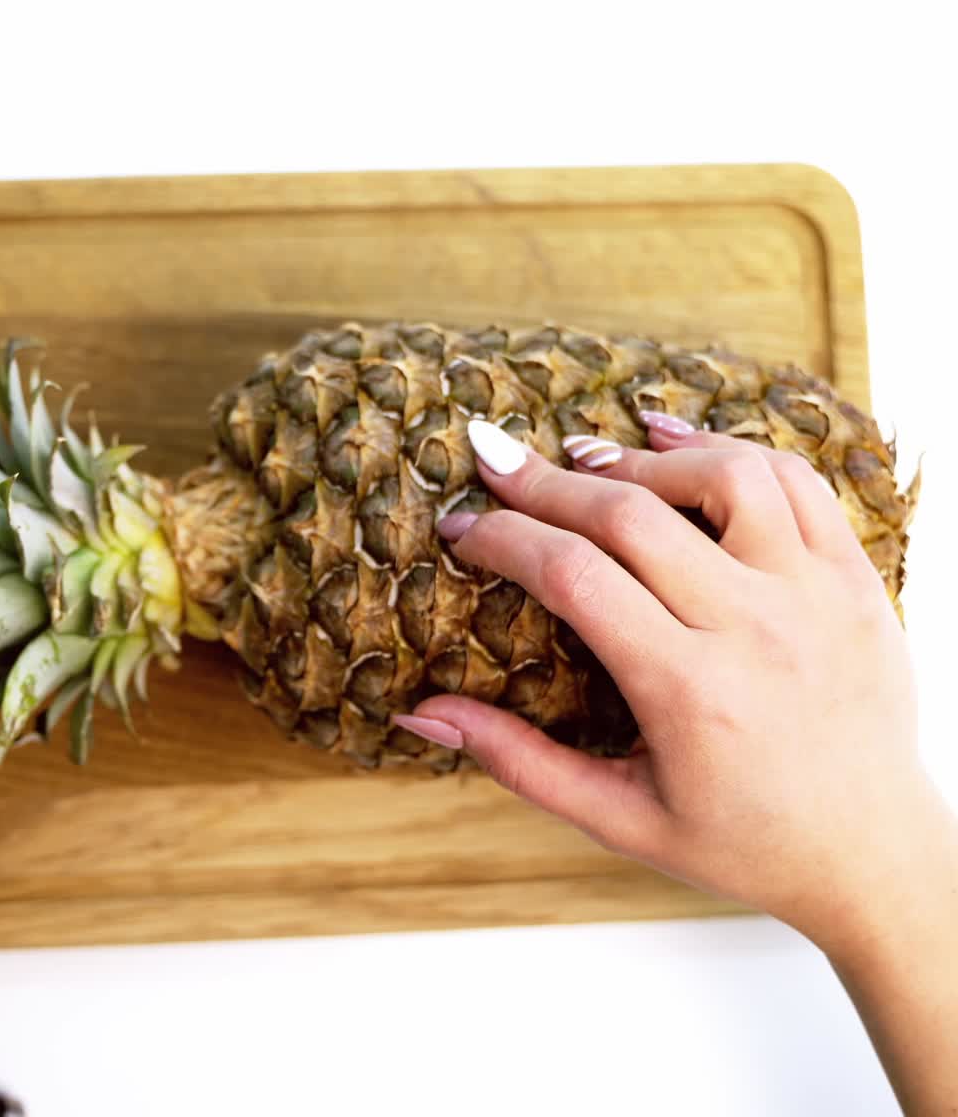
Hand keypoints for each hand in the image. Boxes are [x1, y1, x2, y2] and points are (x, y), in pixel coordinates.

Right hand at [395, 416, 951, 951]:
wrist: (875, 855)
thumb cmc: (741, 843)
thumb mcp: (619, 819)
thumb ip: (518, 761)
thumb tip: (420, 712)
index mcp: (691, 691)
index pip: (574, 576)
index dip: (503, 538)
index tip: (462, 528)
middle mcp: (758, 628)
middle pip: (630, 513)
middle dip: (544, 480)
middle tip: (491, 457)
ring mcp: (817, 594)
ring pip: (719, 474)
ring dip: (639, 457)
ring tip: (585, 460)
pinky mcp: (855, 578)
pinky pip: (794, 479)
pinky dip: (726, 446)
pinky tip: (673, 440)